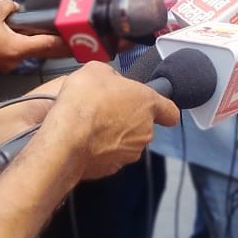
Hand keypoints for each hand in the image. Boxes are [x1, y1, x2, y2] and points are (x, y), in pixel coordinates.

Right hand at [0, 0, 69, 68]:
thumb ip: (12, 6)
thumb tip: (18, 9)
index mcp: (18, 47)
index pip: (48, 44)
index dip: (64, 40)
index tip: (77, 38)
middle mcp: (16, 60)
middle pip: (40, 50)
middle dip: (53, 41)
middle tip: (67, 33)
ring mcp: (7, 65)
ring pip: (27, 51)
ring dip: (33, 41)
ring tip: (41, 28)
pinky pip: (15, 53)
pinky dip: (20, 44)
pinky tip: (18, 34)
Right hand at [40, 62, 178, 179]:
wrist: (66, 136)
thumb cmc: (85, 100)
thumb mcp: (96, 70)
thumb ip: (111, 76)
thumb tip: (109, 81)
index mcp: (147, 103)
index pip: (170, 111)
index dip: (162, 109)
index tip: (154, 108)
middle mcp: (145, 130)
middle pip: (143, 125)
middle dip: (127, 119)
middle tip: (105, 109)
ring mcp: (130, 152)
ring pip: (127, 142)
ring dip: (113, 135)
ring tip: (90, 126)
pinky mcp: (112, 168)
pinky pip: (109, 156)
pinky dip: (100, 150)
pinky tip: (83, 141)